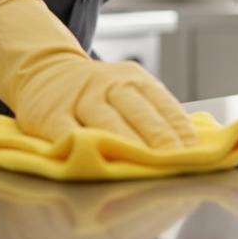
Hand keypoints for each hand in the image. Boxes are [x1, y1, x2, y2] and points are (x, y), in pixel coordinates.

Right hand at [0, 0, 196, 147]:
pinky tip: (99, 163)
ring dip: (128, 146)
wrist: (43, 72)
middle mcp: (107, 84)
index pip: (162, 102)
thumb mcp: (127, 90)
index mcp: (133, 78)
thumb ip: (153, 114)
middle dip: (159, 137)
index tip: (194, 150)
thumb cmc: (96, 92)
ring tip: (145, 166)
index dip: (179, 127)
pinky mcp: (50, 115)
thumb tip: (192, 145)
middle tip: (176, 160)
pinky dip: (84, 149)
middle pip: (138, 112)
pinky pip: (69, 134)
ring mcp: (78, 99)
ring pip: (107, 123)